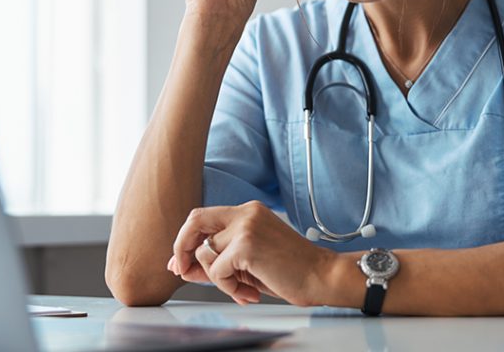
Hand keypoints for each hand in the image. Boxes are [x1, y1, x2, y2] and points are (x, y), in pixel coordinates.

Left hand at [166, 201, 336, 305]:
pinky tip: (249, 292)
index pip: (204, 217)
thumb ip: (217, 260)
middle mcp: (246, 213)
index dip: (187, 240)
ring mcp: (246, 227)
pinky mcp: (246, 245)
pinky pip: (216, 271)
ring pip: (205, 254)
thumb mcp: (248, 263)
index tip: (182, 262)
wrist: (322, 277)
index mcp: (248, 211)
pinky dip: (228, 287)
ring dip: (217, 279)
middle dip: (182, 248)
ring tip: (242, 288)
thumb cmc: (291, 272)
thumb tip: (182, 266)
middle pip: (195, 221)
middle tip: (185, 271)